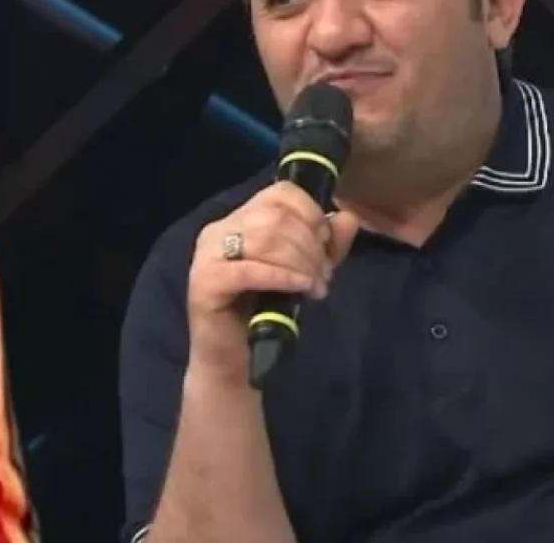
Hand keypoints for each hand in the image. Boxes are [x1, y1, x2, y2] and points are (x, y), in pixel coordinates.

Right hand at [185, 181, 358, 378]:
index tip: (326, 244)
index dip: (311, 214)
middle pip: (276, 217)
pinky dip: (283, 277)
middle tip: (324, 275)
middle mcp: (218, 230)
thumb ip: (326, 245)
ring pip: (265, 240)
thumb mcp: (303, 272)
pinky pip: (250, 270)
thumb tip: (347, 217)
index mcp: (237, 220)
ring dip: (302, 263)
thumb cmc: (263, 313)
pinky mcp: (206, 282)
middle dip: (311, 245)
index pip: (280, 194)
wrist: (231, 360)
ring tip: (316, 287)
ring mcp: (208, 255)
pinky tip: (302, 289)